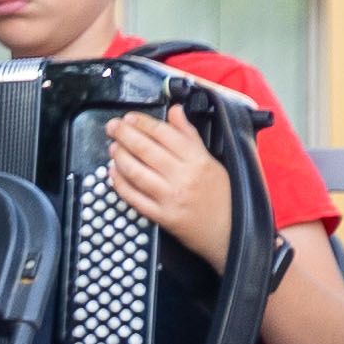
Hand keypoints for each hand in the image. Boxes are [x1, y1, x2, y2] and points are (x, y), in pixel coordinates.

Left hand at [101, 109, 239, 267]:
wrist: (230, 232)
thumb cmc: (222, 195)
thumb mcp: (211, 161)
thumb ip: (190, 135)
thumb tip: (175, 111)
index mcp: (198, 161)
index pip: (165, 134)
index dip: (143, 123)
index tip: (130, 117)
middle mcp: (184, 177)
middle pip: (147, 150)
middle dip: (125, 135)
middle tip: (113, 127)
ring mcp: (172, 198)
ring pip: (137, 172)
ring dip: (120, 157)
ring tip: (113, 147)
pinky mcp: (162, 217)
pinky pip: (134, 197)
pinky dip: (120, 183)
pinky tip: (113, 173)